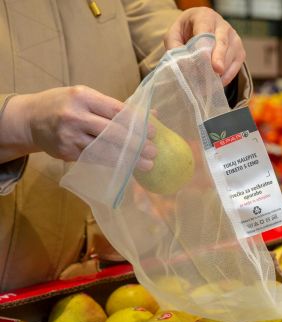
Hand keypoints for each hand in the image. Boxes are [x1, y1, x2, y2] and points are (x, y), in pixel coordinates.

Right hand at [5, 86, 155, 168]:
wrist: (30, 119)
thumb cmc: (65, 105)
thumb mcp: (86, 97)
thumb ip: (115, 107)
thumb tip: (151, 114)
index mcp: (83, 96)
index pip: (116, 110)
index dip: (137, 123)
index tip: (153, 132)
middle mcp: (75, 115)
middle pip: (112, 132)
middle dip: (136, 143)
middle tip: (153, 151)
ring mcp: (69, 136)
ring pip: (104, 149)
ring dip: (127, 159)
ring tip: (146, 164)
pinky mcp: (66, 152)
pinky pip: (93, 159)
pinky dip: (112, 163)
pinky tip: (126, 167)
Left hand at [164, 7, 245, 85]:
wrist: (201, 27)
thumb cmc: (187, 31)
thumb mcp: (174, 34)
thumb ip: (175, 46)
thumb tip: (182, 63)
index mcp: (205, 17)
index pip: (206, 31)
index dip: (204, 45)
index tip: (203, 58)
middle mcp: (223, 26)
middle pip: (222, 43)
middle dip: (219, 57)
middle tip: (217, 70)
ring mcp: (234, 39)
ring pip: (230, 56)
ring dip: (221, 71)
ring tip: (209, 83)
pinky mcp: (240, 52)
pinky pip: (236, 66)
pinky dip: (227, 76)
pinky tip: (217, 83)